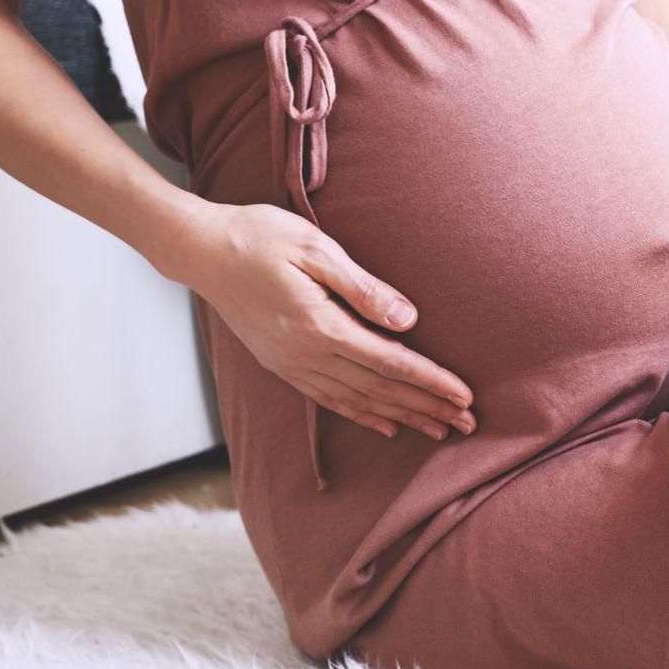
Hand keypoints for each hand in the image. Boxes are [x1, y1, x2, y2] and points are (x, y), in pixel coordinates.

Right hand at [161, 202, 474, 440]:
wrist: (201, 250)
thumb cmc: (260, 238)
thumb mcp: (316, 250)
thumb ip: (364, 289)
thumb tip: (408, 321)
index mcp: (320, 326)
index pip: (391, 362)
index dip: (431, 382)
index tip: (465, 397)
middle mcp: (306, 355)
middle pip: (380, 390)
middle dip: (427, 408)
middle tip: (468, 425)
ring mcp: (292, 364)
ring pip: (358, 401)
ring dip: (401, 417)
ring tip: (438, 431)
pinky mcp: (281, 364)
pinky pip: (329, 400)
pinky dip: (362, 415)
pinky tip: (385, 425)